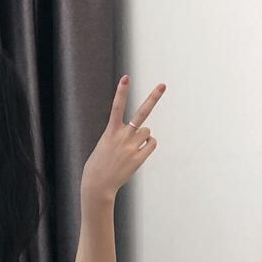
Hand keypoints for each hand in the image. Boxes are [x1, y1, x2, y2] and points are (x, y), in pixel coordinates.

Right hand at [81, 75, 164, 205]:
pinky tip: (140, 150)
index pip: (116, 106)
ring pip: (147, 131)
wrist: (98, 184)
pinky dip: (148, 144)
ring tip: (131, 145)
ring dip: (143, 135)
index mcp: (111, 130)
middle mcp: (123, 136)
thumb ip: (122, 134)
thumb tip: (146, 133)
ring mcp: (132, 147)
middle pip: (142, 113)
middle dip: (153, 98)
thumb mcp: (106, 142)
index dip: (121, 91)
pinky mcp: (139, 158)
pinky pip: (151, 144)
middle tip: (163, 85)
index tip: (126, 77)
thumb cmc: (100, 161)